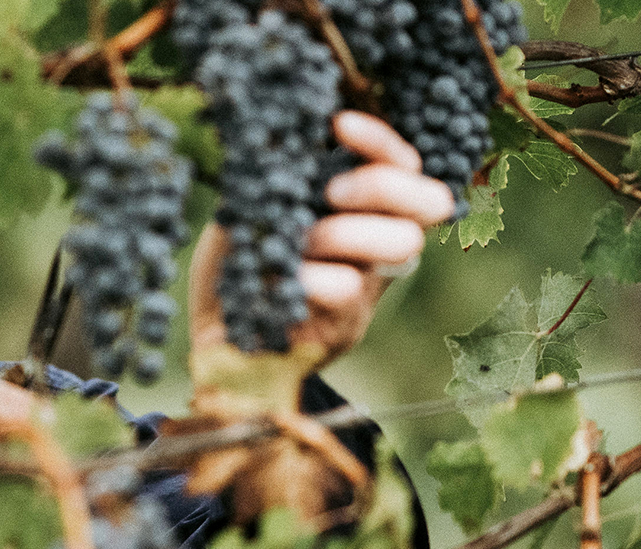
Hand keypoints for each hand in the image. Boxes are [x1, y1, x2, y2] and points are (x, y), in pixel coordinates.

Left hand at [189, 110, 454, 360]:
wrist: (210, 332)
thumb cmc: (234, 260)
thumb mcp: (250, 206)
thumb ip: (280, 175)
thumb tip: (291, 128)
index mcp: (358, 210)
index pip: (406, 165)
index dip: (383, 142)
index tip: (338, 125)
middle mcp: (373, 246)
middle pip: (429, 203)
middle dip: (379, 186)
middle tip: (329, 194)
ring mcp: (365, 289)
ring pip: (399, 245)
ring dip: (343, 232)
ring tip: (299, 241)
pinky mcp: (341, 327)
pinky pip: (345, 288)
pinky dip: (308, 276)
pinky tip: (274, 277)